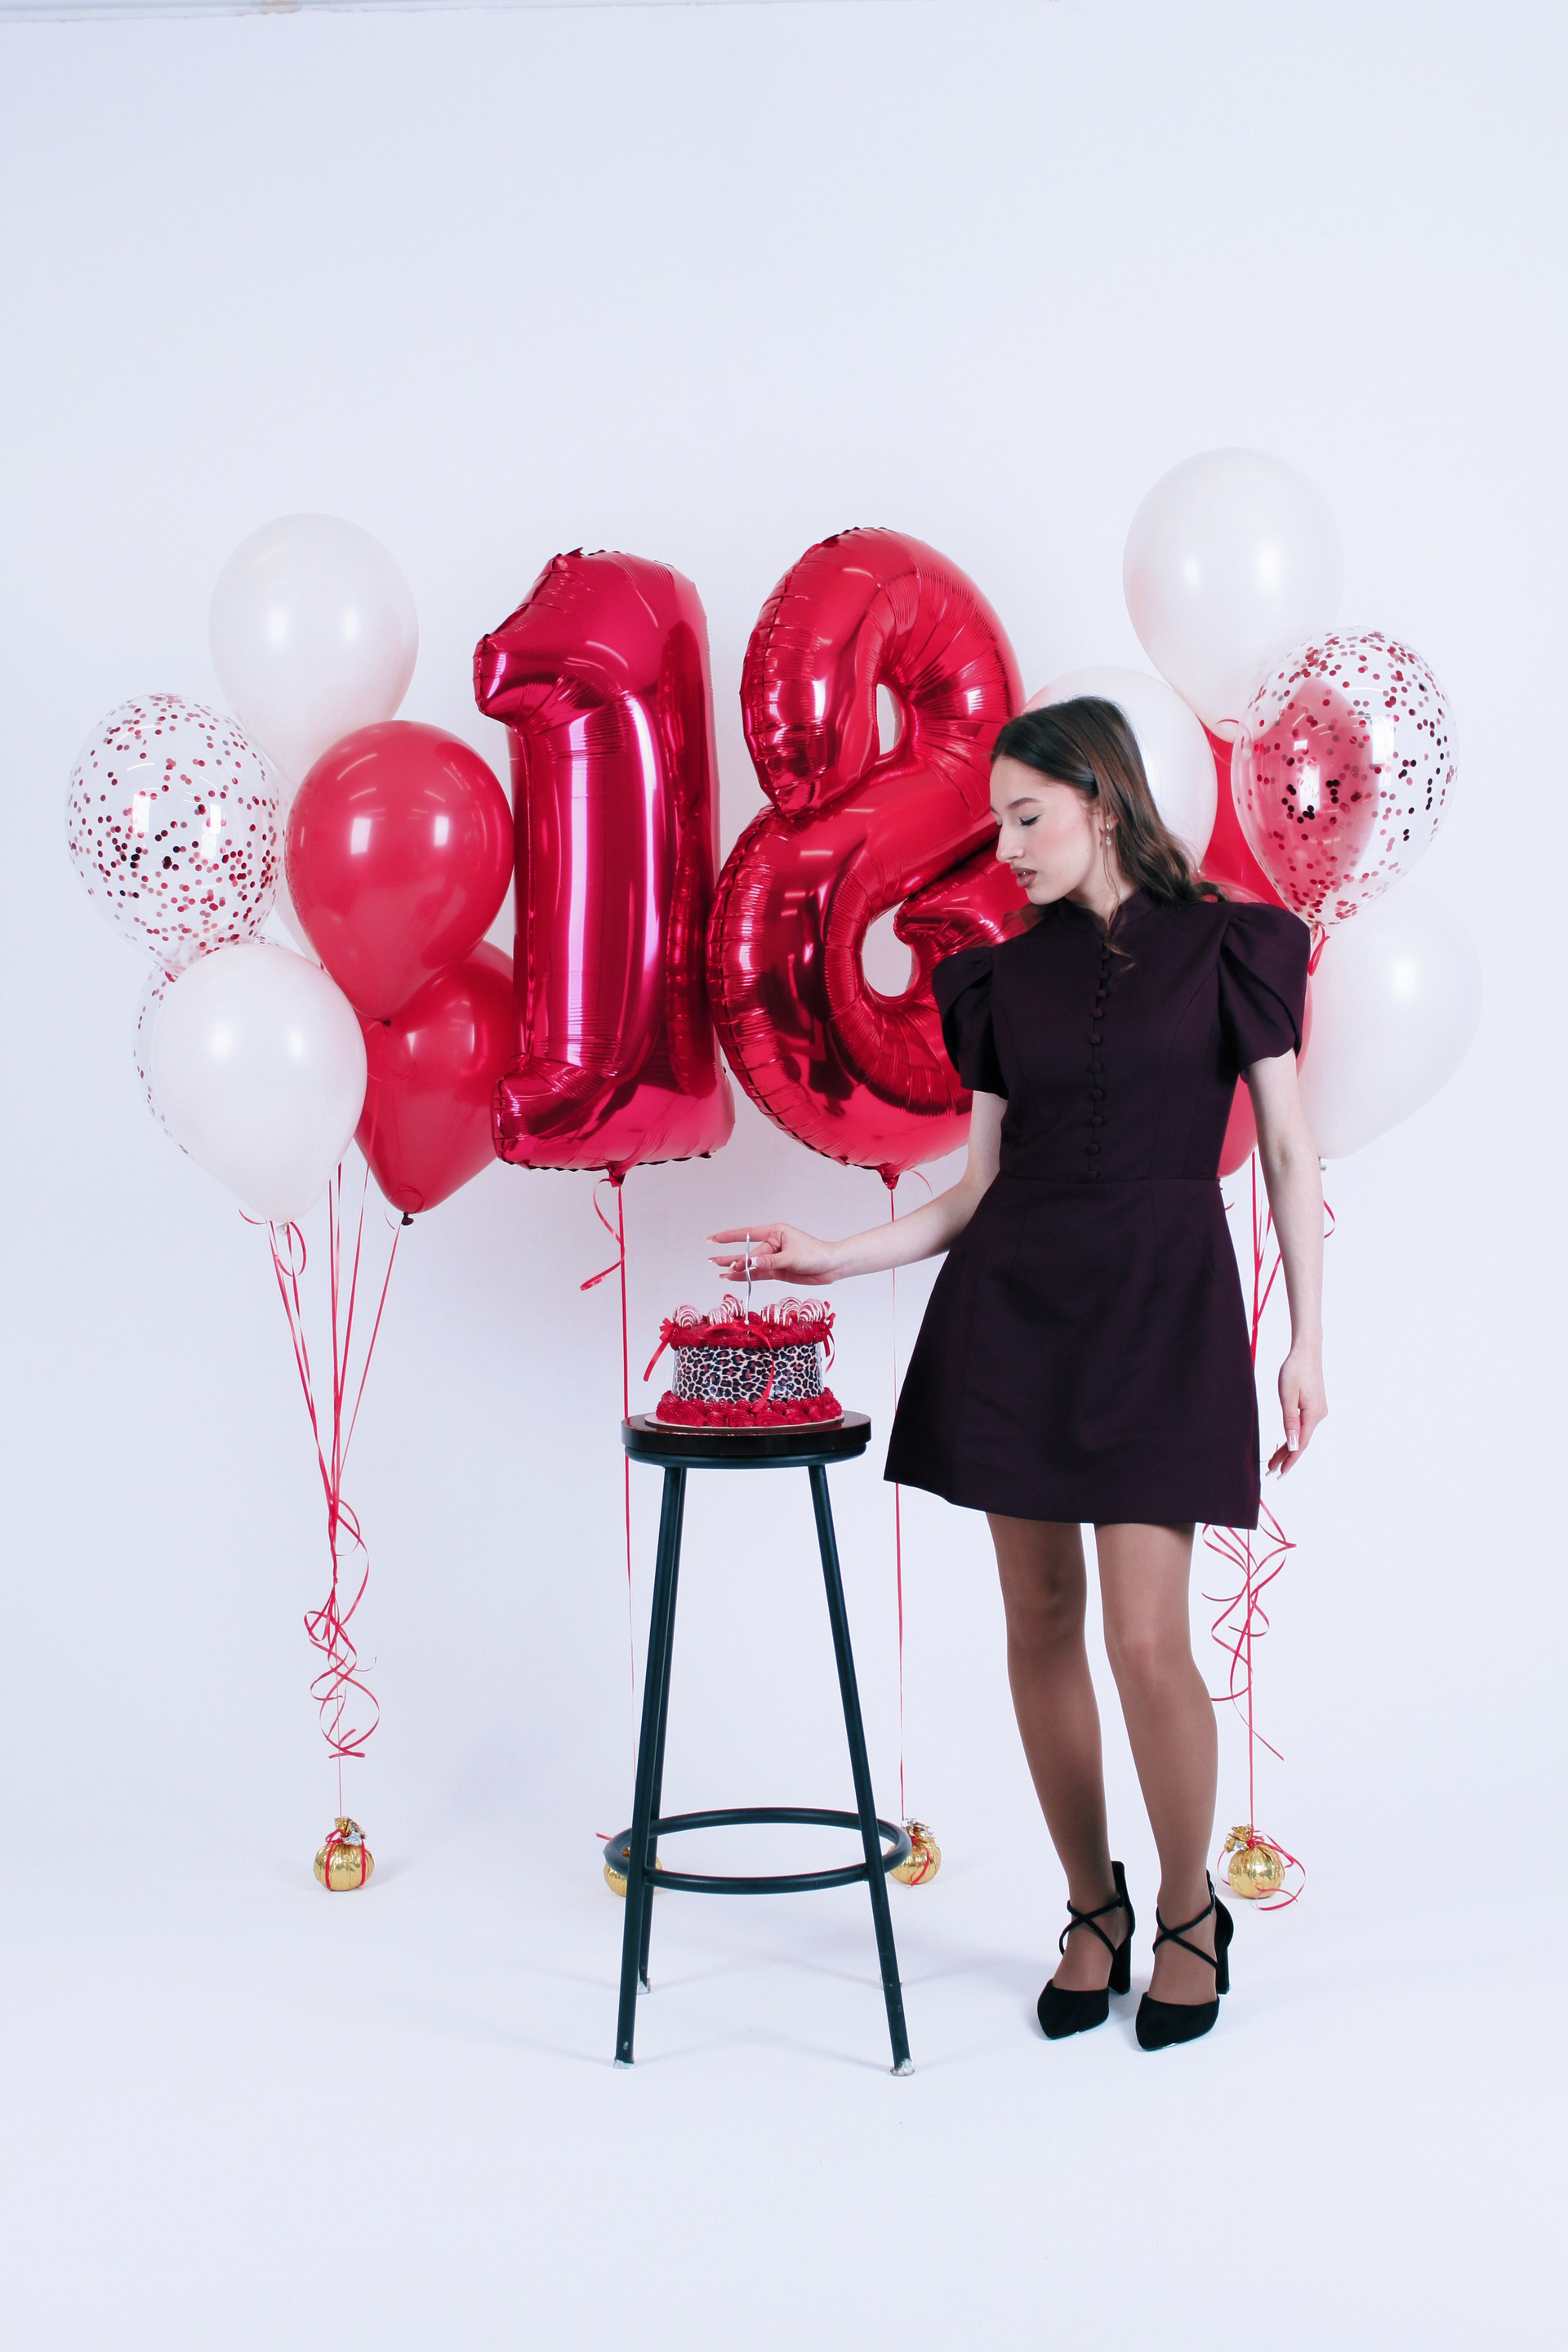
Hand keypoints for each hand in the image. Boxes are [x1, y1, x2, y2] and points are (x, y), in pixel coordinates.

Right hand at [707, 1223, 839, 1286]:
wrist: (831, 1267)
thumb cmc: (816, 1255)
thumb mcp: (791, 1257)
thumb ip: (769, 1261)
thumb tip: (749, 1263)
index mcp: (776, 1233)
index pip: (748, 1234)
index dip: (729, 1237)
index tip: (714, 1239)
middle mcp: (772, 1245)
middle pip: (748, 1253)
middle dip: (732, 1258)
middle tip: (712, 1260)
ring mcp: (774, 1259)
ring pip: (750, 1264)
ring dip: (735, 1268)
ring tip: (717, 1269)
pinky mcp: (777, 1271)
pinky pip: (758, 1274)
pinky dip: (746, 1277)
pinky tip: (732, 1277)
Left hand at [1268, 1344, 1326, 1475]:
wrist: (1307, 1351)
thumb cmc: (1295, 1370)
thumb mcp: (1288, 1396)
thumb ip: (1289, 1421)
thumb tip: (1292, 1444)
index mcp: (1313, 1415)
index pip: (1300, 1444)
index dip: (1290, 1461)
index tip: (1280, 1474)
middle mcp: (1318, 1416)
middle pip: (1300, 1442)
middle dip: (1286, 1458)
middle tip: (1271, 1473)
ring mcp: (1317, 1411)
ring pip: (1301, 1435)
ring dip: (1288, 1448)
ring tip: (1273, 1462)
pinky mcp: (1314, 1406)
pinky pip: (1302, 1427)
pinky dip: (1292, 1436)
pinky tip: (1285, 1444)